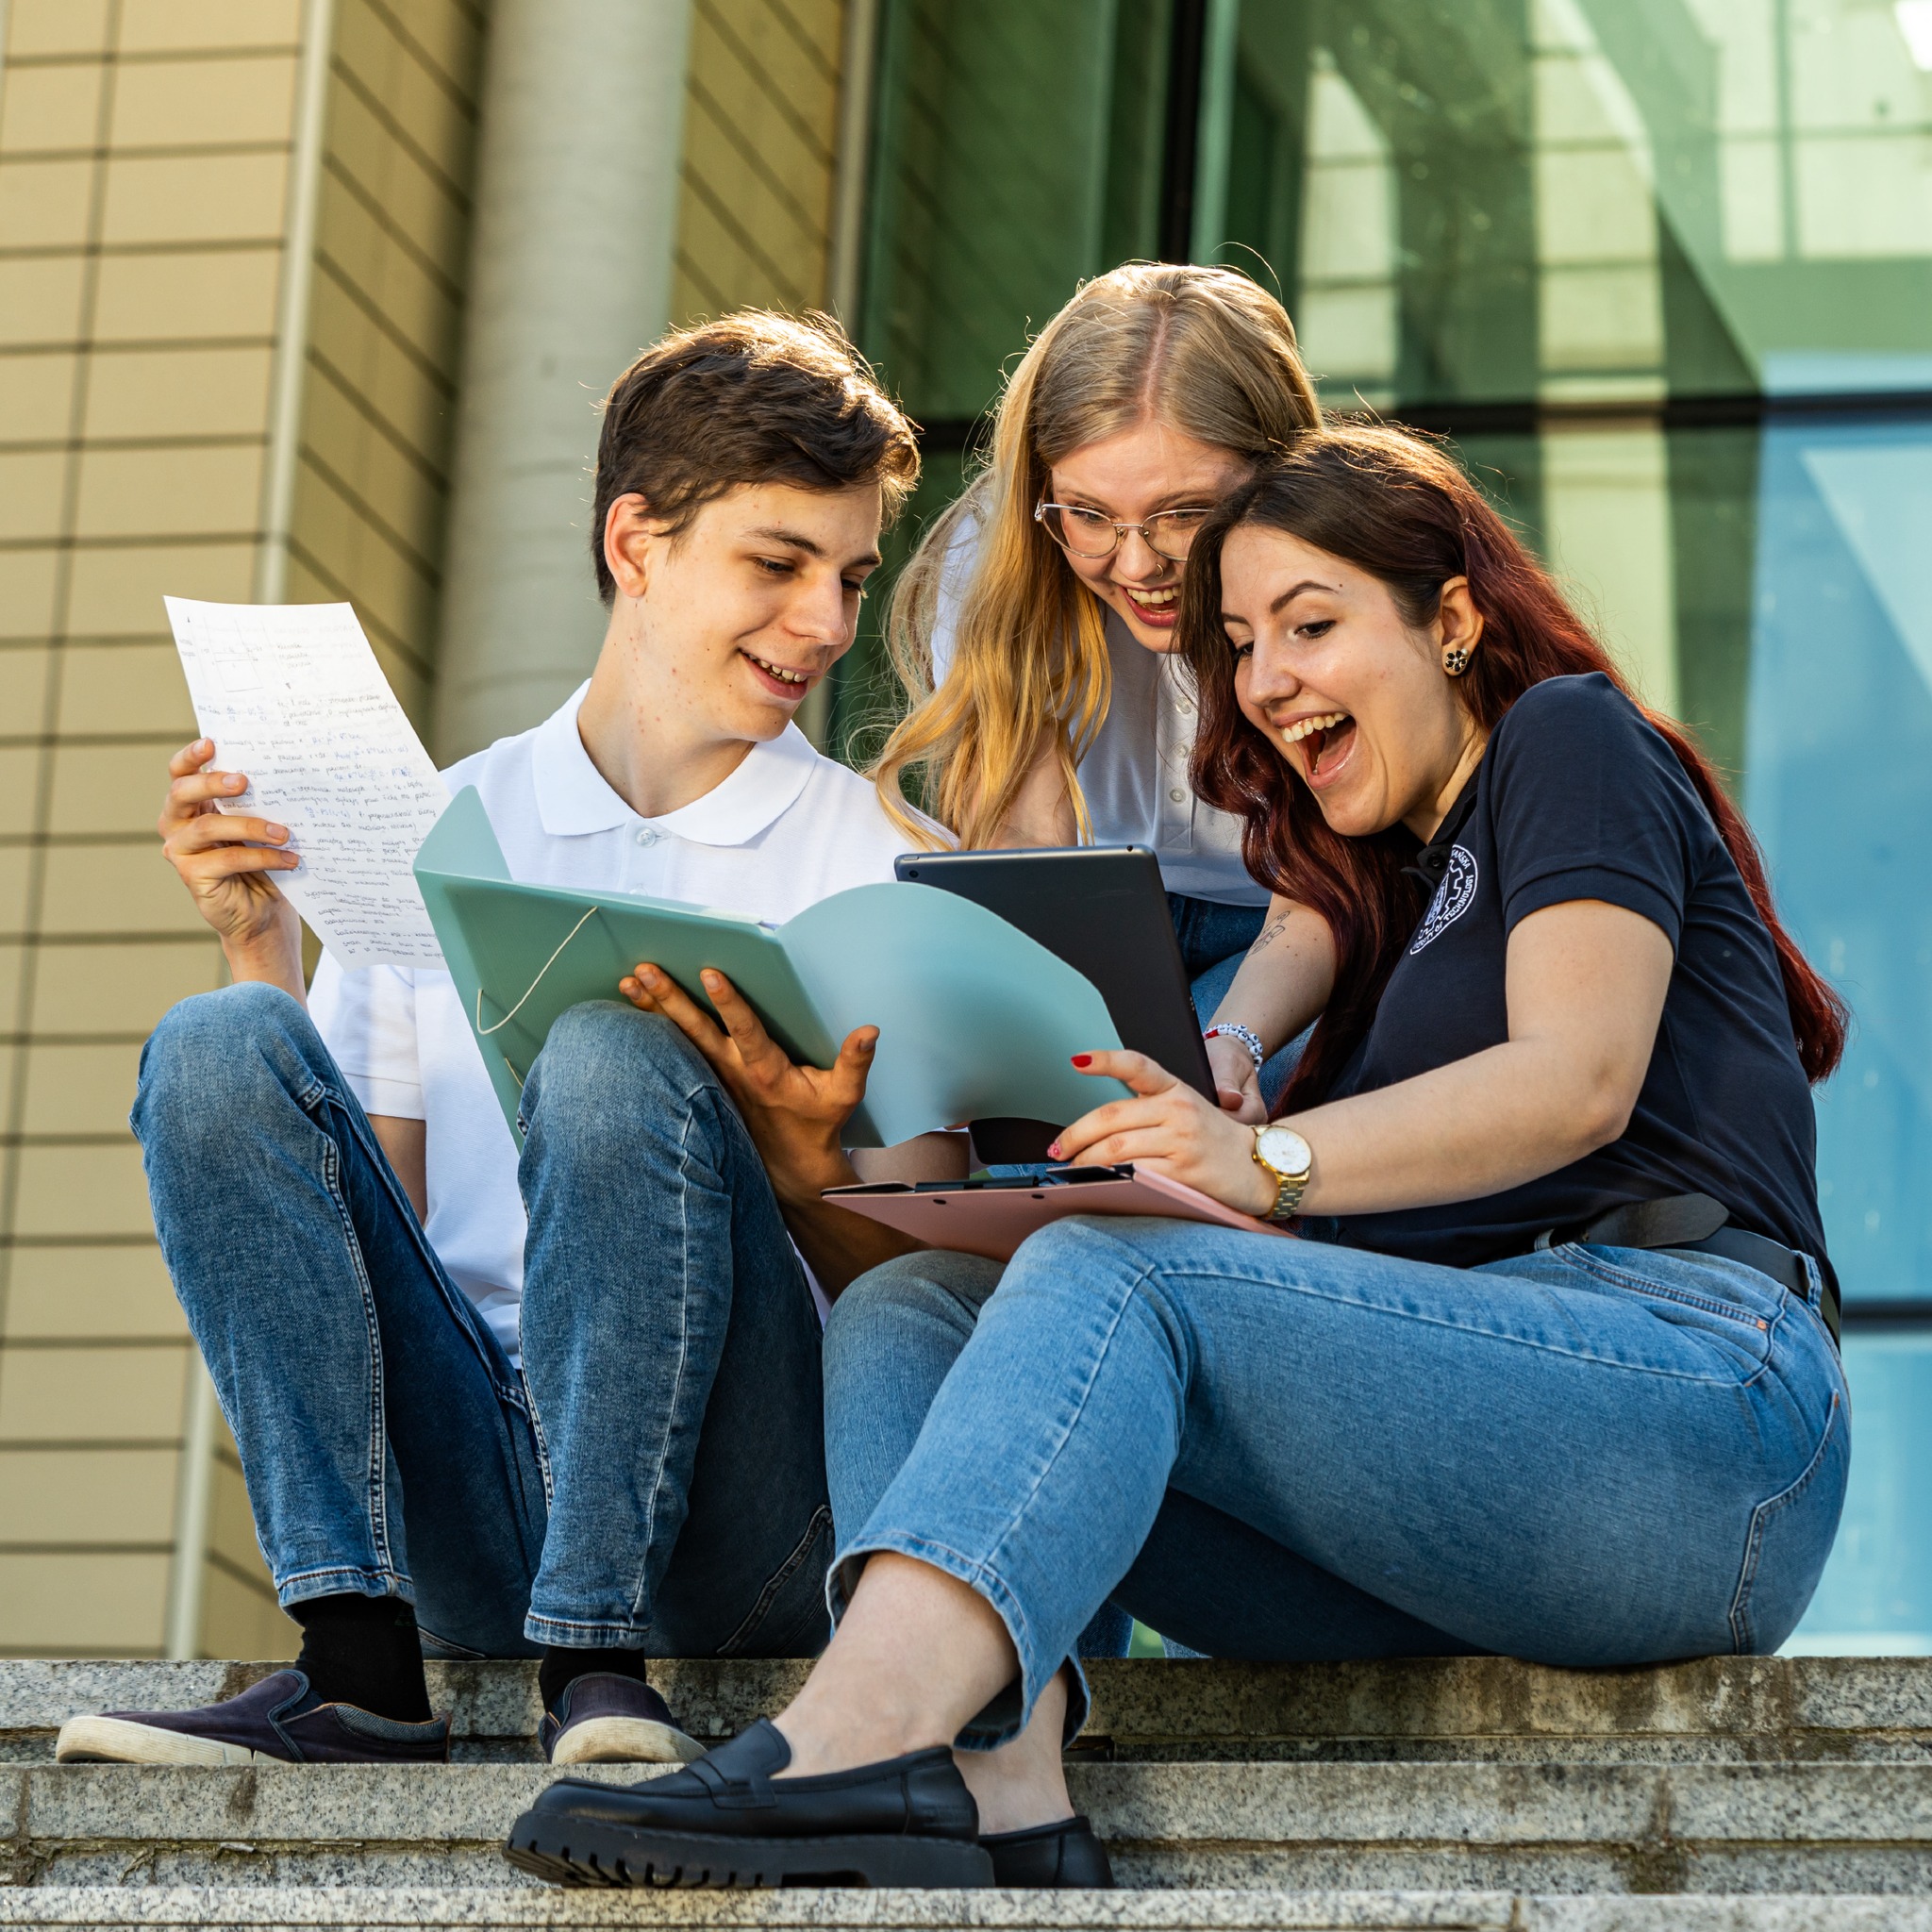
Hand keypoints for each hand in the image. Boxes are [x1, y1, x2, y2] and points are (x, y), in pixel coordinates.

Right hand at [159, 739, 301, 984]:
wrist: (264, 913)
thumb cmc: (264, 861)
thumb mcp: (260, 825)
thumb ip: (256, 802)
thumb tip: (282, 774)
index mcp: (192, 804)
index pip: (181, 773)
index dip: (191, 757)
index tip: (212, 743)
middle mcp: (177, 824)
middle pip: (182, 793)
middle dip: (212, 783)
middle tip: (244, 781)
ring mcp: (181, 851)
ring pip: (208, 827)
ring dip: (250, 826)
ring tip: (285, 832)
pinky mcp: (192, 876)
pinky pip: (227, 859)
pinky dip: (262, 856)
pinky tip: (289, 858)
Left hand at [619, 962, 873, 1203]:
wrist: (788, 1167)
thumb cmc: (817, 1125)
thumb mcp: (844, 1096)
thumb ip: (855, 1061)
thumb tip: (870, 1030)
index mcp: (766, 1072)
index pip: (745, 1031)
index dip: (729, 1002)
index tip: (710, 973)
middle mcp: (732, 1072)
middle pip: (695, 1030)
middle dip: (669, 999)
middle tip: (643, 971)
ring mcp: (713, 1079)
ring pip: (677, 1039)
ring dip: (651, 1010)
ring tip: (627, 982)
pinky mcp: (703, 1083)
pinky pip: (674, 1052)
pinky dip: (652, 1030)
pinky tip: (632, 1009)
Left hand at [1050, 1049, 1274, 1216]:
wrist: (1263, 1167)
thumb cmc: (1217, 1142)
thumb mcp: (1188, 1111)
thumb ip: (1148, 1111)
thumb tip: (1097, 1127)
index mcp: (1176, 1089)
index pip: (1137, 1066)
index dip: (1105, 1060)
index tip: (1077, 1060)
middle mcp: (1178, 1110)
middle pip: (1110, 1118)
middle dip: (1075, 1135)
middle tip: (1057, 1148)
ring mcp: (1182, 1140)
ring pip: (1115, 1149)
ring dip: (1084, 1162)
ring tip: (1072, 1169)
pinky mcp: (1183, 1171)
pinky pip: (1134, 1174)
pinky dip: (1109, 1180)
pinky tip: (1098, 1183)